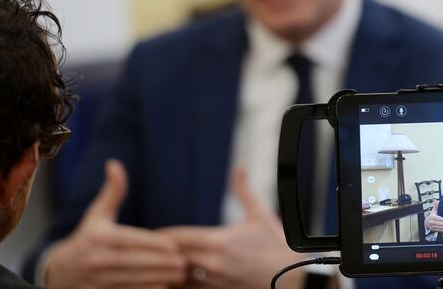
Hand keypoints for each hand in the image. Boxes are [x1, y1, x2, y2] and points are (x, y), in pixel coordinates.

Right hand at [45, 159, 187, 288]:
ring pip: (134, 280)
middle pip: (136, 262)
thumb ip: (113, 191)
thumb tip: (115, 164)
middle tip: (185, 263)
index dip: (153, 244)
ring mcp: (98, 280)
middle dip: (162, 263)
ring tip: (181, 275)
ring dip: (159, 278)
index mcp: (99, 237)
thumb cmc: (87, 237)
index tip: (175, 246)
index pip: (131, 241)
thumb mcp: (97, 214)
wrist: (59, 271)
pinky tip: (165, 287)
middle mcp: (97, 259)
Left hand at [160, 166, 305, 288]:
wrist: (294, 277)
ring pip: (180, 278)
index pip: (177, 237)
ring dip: (172, 271)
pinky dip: (184, 285)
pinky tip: (180, 279)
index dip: (162, 235)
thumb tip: (240, 166)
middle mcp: (214, 263)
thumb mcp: (260, 214)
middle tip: (148, 250)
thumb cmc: (276, 244)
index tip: (153, 234)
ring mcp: (216, 282)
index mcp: (220, 241)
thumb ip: (243, 190)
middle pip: (174, 258)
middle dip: (164, 253)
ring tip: (159, 267)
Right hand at [424, 200, 442, 233]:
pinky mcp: (432, 229)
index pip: (438, 218)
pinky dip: (441, 230)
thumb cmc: (431, 216)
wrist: (426, 222)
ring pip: (439, 227)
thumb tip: (435, 200)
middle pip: (439, 223)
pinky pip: (438, 230)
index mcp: (432, 217)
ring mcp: (431, 226)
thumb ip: (435, 206)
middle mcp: (431, 222)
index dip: (442, 220)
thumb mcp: (433, 211)